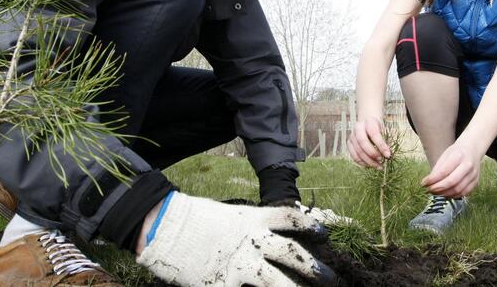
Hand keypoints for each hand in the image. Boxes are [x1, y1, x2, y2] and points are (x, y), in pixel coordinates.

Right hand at [137, 192, 336, 285]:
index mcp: (251, 220)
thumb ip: (251, 227)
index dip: (310, 226)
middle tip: (333, 278)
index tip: (325, 233)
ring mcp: (237, 265)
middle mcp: (250, 242)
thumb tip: (271, 237)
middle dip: (314, 268)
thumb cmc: (194, 219)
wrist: (163, 227)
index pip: (289, 219)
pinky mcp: (220, 284)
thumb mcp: (228, 216)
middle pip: (291, 254)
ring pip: (275, 282)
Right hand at [347, 117, 390, 168]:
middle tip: (381, 160)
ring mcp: (352, 136)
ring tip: (378, 166)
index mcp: (368, 122)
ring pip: (358, 151)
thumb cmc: (377, 127)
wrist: (366, 121)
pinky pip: (354, 156)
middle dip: (372, 153)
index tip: (388, 155)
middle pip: (362, 142)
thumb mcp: (382, 129)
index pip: (374, 134)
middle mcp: (357, 128)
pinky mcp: (349, 144)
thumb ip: (385, 141)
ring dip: (368, 161)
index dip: (381, 145)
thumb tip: (388, 155)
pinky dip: (362, 163)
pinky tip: (370, 165)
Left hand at [420, 141, 483, 197]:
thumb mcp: (445, 155)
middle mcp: (468, 166)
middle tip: (429, 190)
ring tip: (435, 192)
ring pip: (458, 190)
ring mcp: (474, 175)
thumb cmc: (456, 153)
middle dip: (438, 188)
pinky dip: (453, 195)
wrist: (472, 150)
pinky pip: (464, 193)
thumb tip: (428, 182)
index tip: (423, 183)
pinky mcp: (476, 182)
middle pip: (452, 182)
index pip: (444, 171)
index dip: (432, 180)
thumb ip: (438, 169)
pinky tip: (445, 194)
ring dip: (444, 194)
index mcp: (459, 156)